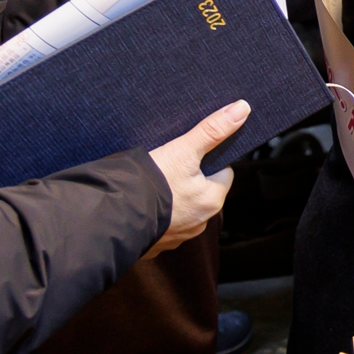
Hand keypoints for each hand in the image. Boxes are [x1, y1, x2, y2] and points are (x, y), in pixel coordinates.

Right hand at [145, 100, 248, 257]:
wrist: (112, 217)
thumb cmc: (151, 184)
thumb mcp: (183, 150)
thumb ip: (212, 130)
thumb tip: (241, 109)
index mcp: (212, 200)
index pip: (223, 173)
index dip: (209, 160)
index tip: (193, 154)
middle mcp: (200, 223)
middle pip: (203, 191)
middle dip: (190, 179)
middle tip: (170, 166)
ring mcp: (177, 236)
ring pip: (183, 208)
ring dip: (173, 198)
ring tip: (155, 184)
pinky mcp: (156, 244)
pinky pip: (162, 224)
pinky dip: (156, 214)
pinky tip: (143, 203)